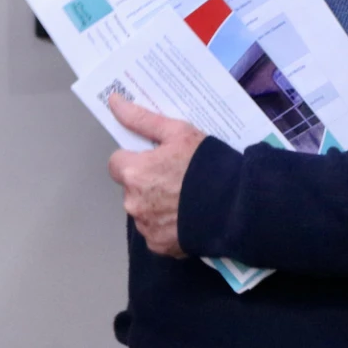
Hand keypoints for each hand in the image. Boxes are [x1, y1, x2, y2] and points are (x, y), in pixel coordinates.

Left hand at [106, 94, 205, 258]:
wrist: (234, 206)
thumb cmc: (205, 165)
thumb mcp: (177, 132)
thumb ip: (142, 119)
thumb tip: (114, 101)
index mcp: (135, 173)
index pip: (117, 163)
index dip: (135, 158)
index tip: (155, 158)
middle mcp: (134, 203)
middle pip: (131, 188)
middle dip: (146, 182)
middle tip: (175, 176)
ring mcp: (146, 227)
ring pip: (143, 210)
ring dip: (155, 204)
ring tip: (184, 197)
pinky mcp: (159, 246)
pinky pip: (155, 231)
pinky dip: (166, 225)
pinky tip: (187, 216)